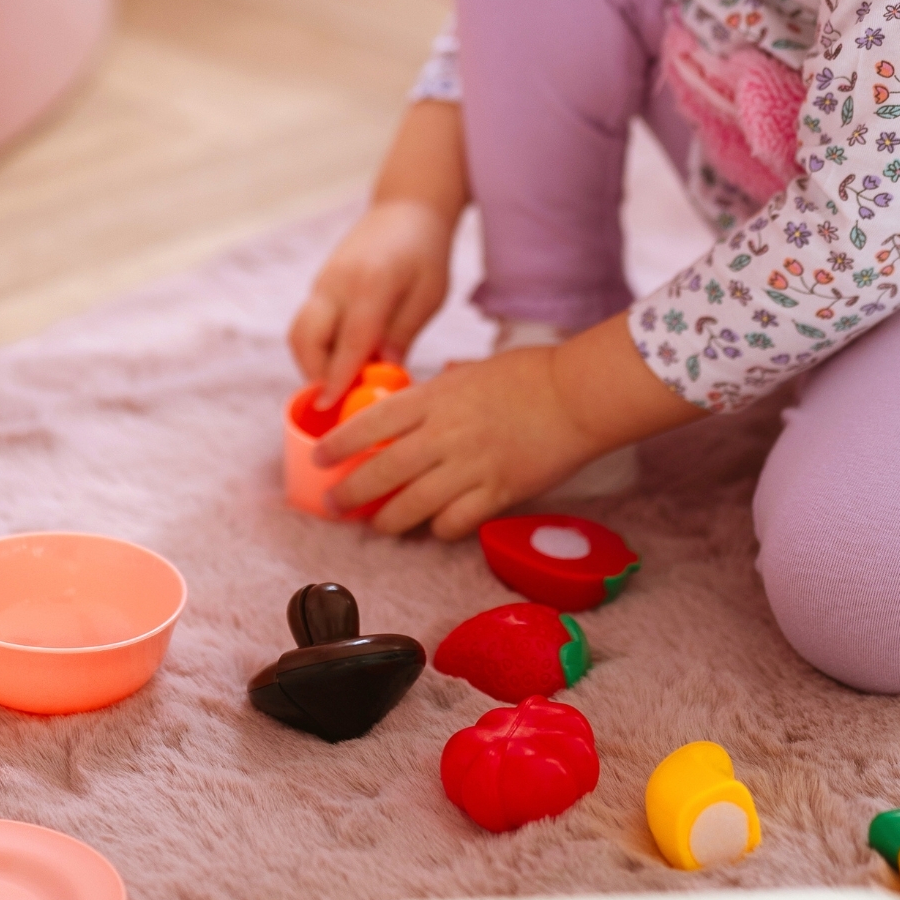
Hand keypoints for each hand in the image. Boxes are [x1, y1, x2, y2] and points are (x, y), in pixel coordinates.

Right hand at [288, 198, 455, 407]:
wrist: (404, 209)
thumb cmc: (424, 252)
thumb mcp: (429, 294)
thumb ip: (403, 333)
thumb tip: (384, 373)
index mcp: (370, 282)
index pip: (350, 340)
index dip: (339, 376)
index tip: (330, 406)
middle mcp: (337, 282)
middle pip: (306, 338)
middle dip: (314, 373)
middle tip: (339, 398)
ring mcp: (322, 283)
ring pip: (299, 333)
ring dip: (311, 363)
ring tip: (342, 380)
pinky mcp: (319, 286)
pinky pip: (307, 324)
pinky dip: (317, 348)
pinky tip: (342, 360)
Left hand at [313, 348, 607, 538]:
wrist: (578, 395)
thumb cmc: (531, 375)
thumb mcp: (473, 371)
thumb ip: (442, 389)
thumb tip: (426, 394)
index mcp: (435, 398)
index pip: (371, 424)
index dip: (339, 445)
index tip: (321, 458)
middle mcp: (445, 434)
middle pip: (383, 472)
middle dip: (351, 494)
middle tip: (336, 505)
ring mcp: (471, 466)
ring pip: (413, 506)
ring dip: (389, 520)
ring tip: (379, 525)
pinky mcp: (498, 492)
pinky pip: (455, 522)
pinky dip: (439, 529)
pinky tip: (434, 527)